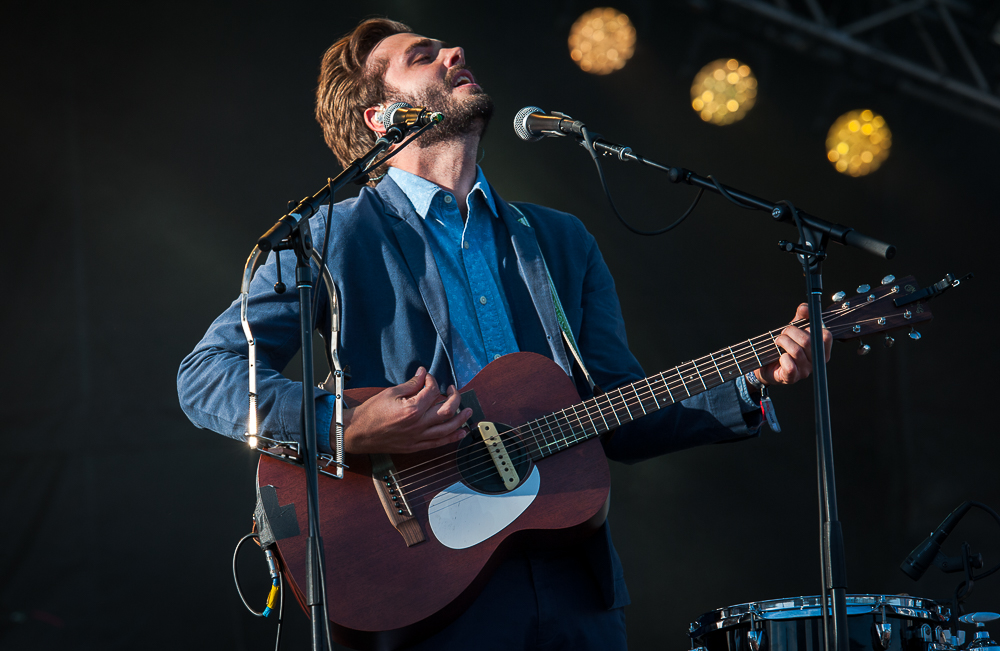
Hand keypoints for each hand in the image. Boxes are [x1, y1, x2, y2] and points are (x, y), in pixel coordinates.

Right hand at [341, 367, 472, 453]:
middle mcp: (419, 424)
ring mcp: (418, 437)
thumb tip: (423, 374)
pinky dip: (452, 438)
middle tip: (453, 390)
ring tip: (468, 411)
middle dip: (454, 397)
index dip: (432, 380)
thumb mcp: (390, 393)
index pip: (432, 391)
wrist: (357, 433)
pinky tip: (461, 432)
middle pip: (447, 410)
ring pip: (448, 428)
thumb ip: (411, 384)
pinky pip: (439, 443)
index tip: (428, 377)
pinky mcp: (415, 446)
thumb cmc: (370, 413)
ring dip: (461, 419)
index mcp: (412, 409)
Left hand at [755, 303, 832, 386]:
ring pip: (797, 351)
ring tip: (778, 341)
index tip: (801, 326)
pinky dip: (782, 358)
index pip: (826, 336)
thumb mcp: (793, 329)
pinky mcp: (792, 378)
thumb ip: (801, 317)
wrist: (766, 365)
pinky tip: (779, 356)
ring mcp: (805, 371)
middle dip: (791, 332)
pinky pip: (790, 366)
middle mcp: (816, 361)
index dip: (811, 327)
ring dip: (783, 342)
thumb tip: (805, 307)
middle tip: (783, 333)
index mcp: (821, 349)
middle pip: (808, 341)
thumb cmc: (783, 347)